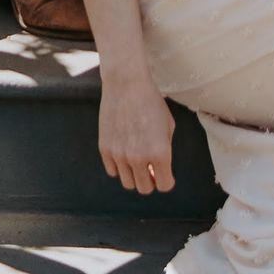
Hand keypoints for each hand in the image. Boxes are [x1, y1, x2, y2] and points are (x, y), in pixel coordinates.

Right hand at [98, 72, 175, 194]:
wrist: (127, 85)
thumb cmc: (152, 103)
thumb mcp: (168, 126)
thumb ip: (165, 151)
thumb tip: (156, 171)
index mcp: (160, 152)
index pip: (164, 185)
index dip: (166, 180)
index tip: (165, 174)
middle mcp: (139, 158)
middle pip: (144, 188)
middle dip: (150, 180)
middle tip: (151, 168)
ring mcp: (119, 155)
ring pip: (128, 183)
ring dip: (135, 175)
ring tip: (138, 159)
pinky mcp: (105, 150)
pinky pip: (113, 172)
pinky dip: (120, 167)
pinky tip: (125, 152)